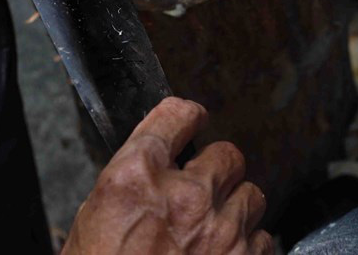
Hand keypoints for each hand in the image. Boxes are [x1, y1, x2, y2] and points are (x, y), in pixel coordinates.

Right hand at [63, 97, 272, 254]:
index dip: (187, 116)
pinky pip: (262, 238)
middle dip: (215, 169)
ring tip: (213, 227)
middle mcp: (182, 196)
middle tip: (201, 188)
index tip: (192, 120)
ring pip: (251, 194)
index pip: (176, 115)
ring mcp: (218, 233)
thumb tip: (160, 166)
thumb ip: (134, 183)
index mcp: (135, 177)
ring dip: (234, 206)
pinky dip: (246, 246)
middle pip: (226, 153)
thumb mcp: (94, 219)